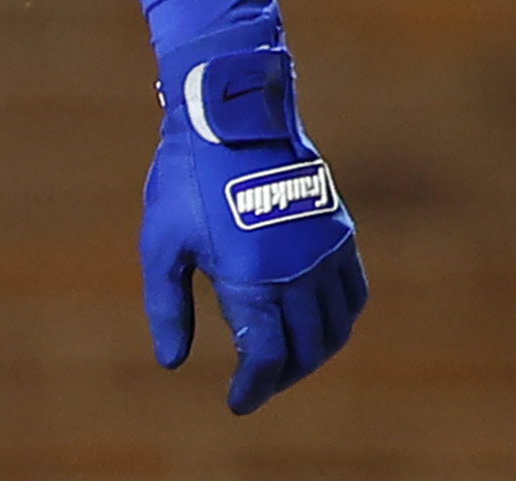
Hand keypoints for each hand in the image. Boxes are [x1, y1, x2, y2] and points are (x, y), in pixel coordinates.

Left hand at [140, 41, 366, 414]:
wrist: (231, 113)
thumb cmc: (188, 178)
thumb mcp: (162, 243)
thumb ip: (167, 306)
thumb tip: (172, 362)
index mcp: (254, 280)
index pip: (267, 357)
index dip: (254, 388)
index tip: (237, 402)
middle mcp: (298, 272)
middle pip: (304, 350)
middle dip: (281, 377)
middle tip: (257, 385)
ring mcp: (324, 251)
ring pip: (335, 327)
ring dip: (313, 354)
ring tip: (286, 361)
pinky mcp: (338, 231)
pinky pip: (353, 292)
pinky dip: (340, 319)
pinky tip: (318, 322)